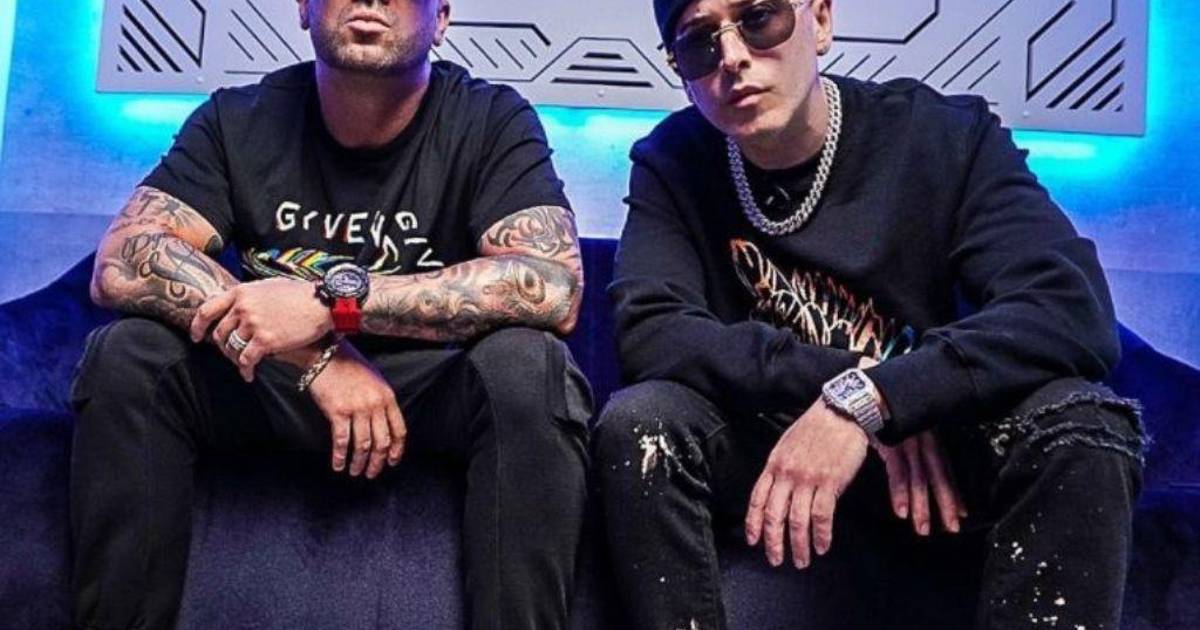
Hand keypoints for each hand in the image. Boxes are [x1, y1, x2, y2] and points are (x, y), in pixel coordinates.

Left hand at [190, 277, 332, 379]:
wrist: (322, 303)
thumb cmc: (300, 294)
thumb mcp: (269, 286)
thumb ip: (250, 295)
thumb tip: (237, 303)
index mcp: (241, 292)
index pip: (207, 310)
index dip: (197, 326)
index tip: (197, 336)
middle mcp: (243, 308)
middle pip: (220, 333)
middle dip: (222, 347)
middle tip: (229, 353)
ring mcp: (253, 324)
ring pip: (231, 348)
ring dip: (234, 359)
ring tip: (242, 364)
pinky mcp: (266, 340)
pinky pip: (246, 360)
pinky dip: (245, 370)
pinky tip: (249, 374)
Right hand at [306, 342, 406, 478]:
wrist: (325, 355)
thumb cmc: (349, 366)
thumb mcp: (375, 381)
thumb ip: (381, 401)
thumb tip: (382, 426)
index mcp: (387, 397)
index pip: (399, 430)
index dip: (396, 450)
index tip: (392, 461)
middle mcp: (375, 404)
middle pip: (382, 442)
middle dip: (378, 462)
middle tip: (371, 473)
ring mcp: (357, 408)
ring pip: (363, 445)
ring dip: (359, 462)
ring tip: (355, 471)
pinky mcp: (338, 411)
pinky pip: (342, 440)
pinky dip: (340, 456)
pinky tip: (338, 464)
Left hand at [745, 398, 869, 568]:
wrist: (842, 412)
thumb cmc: (816, 426)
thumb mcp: (788, 443)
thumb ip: (781, 467)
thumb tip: (778, 490)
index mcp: (774, 464)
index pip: (757, 499)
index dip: (754, 523)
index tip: (753, 541)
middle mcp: (787, 474)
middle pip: (774, 515)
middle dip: (773, 542)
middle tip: (776, 560)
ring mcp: (808, 478)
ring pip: (797, 520)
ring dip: (799, 545)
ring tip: (802, 560)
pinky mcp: (830, 482)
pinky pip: (822, 516)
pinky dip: (821, 535)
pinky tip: (822, 546)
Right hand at [853, 355, 965, 534]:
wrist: (863, 388)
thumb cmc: (880, 406)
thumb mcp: (902, 426)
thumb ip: (907, 445)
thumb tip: (912, 466)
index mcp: (927, 435)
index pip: (944, 468)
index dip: (953, 493)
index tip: (962, 514)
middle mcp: (921, 438)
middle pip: (936, 476)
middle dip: (944, 504)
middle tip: (952, 529)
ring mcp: (905, 440)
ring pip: (918, 478)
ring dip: (922, 506)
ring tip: (924, 529)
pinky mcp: (888, 441)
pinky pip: (896, 472)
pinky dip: (900, 493)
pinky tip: (902, 512)